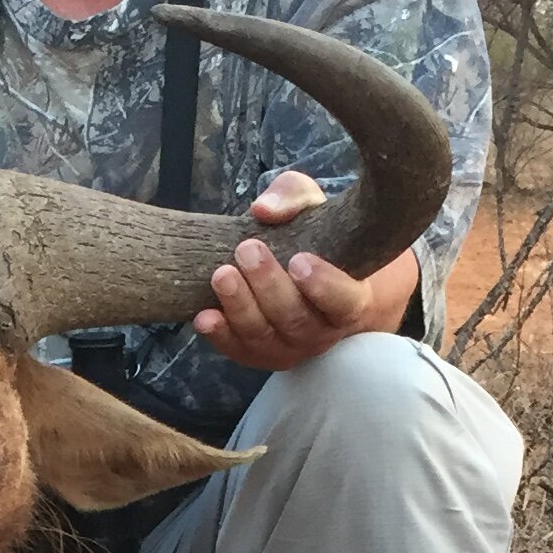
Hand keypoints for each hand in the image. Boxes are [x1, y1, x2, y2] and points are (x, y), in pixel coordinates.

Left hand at [191, 167, 420, 368]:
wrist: (303, 274)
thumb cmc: (315, 239)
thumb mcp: (313, 207)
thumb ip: (294, 197)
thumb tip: (263, 209)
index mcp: (349, 300)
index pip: (343, 301)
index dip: (323, 285)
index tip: (299, 260)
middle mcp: (321, 332)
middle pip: (295, 319)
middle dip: (268, 286)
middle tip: (247, 250)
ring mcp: (289, 348)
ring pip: (264, 336)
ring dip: (240, 307)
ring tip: (221, 275)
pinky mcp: (258, 354)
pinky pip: (238, 350)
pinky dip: (219, 335)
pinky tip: (203, 317)